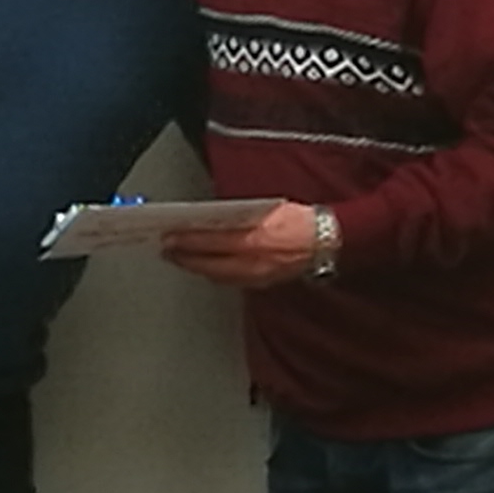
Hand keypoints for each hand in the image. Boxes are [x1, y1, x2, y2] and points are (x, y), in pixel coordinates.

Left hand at [166, 200, 325, 290]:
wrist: (326, 240)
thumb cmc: (300, 220)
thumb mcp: (266, 209)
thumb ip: (240, 215)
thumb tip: (213, 218)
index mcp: (252, 240)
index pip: (208, 243)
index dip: (185, 242)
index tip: (168, 238)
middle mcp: (252, 262)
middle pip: (208, 264)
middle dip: (185, 259)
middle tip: (167, 251)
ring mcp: (257, 276)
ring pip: (217, 276)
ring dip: (198, 268)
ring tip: (182, 259)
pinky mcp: (262, 283)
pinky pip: (232, 281)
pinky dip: (216, 274)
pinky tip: (209, 268)